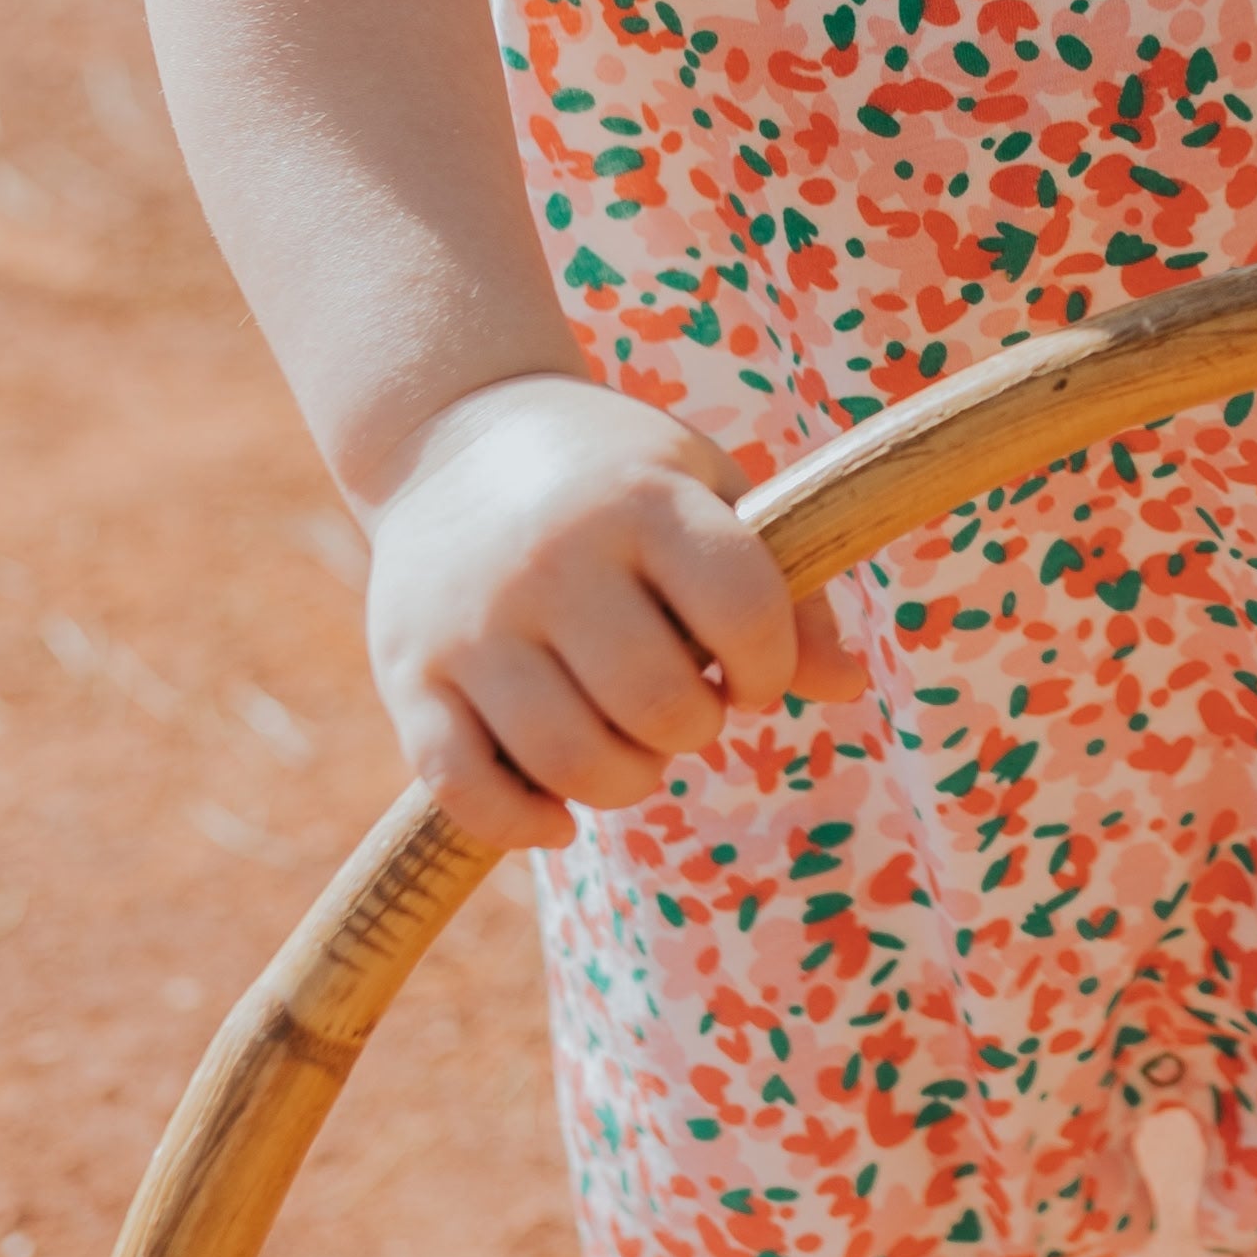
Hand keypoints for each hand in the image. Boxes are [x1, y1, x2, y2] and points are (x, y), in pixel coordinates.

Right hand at [361, 374, 867, 851]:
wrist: (452, 432)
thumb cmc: (614, 479)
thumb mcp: (708, 494)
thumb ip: (784, 589)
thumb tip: (850, 686)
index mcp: (644, 503)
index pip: (745, 616)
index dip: (769, 667)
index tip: (752, 669)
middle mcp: (553, 560)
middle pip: (659, 706)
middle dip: (694, 729)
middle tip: (683, 706)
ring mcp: (471, 621)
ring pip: (570, 761)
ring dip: (624, 782)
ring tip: (629, 749)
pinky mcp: (407, 674)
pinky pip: (465, 789)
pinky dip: (523, 824)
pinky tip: (558, 817)